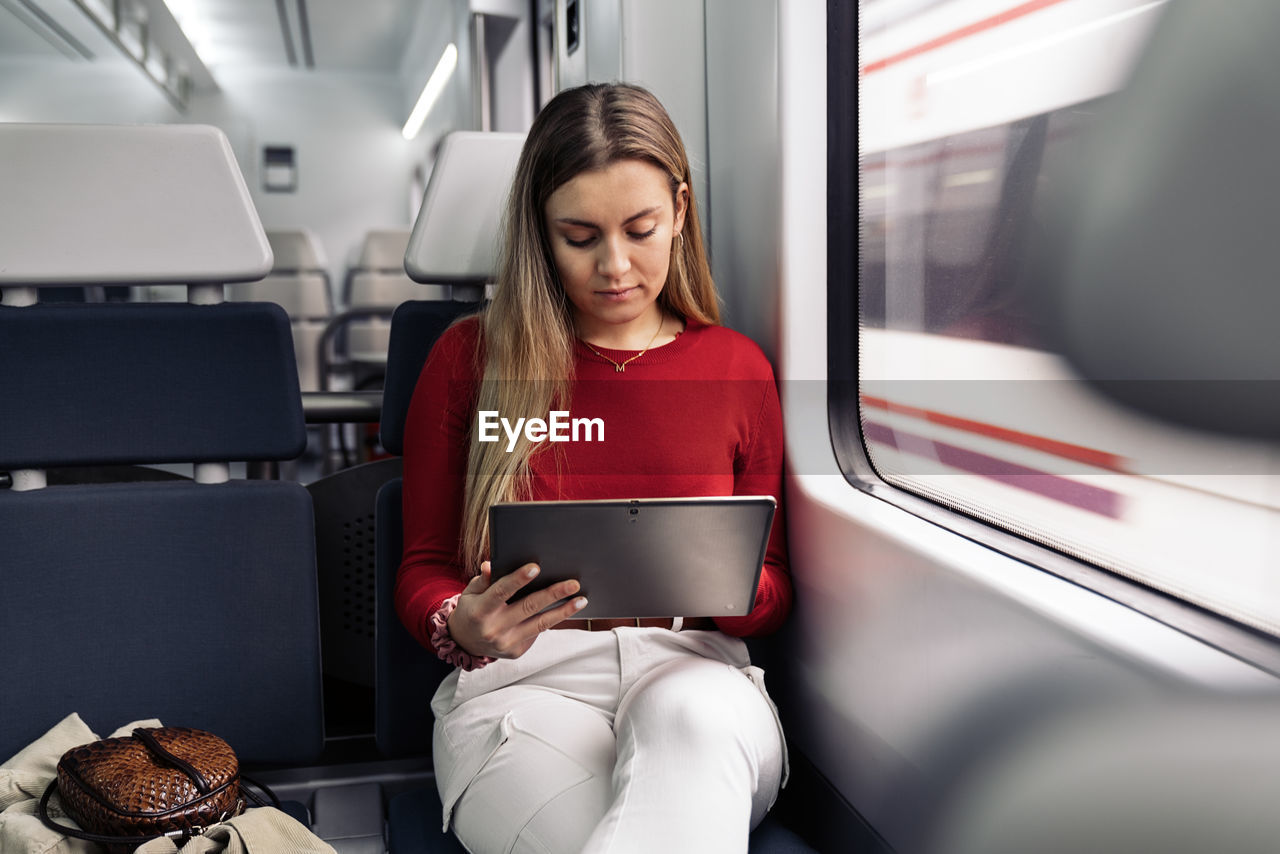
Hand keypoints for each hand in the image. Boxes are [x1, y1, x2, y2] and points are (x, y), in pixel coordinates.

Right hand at [447, 561, 586, 658]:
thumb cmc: (471, 609)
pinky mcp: (517, 651)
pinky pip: (537, 632)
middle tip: (573, 583)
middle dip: (553, 594)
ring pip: (540, 624)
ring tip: (582, 600)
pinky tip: (566, 609)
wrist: (464, 643)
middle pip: (528, 608)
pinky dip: (551, 620)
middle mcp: (493, 629)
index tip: (536, 567)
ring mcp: (506, 643)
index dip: (518, 579)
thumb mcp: (470, 593)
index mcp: (480, 610)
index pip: (501, 591)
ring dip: (563, 611)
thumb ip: (483, 580)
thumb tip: (491, 565)